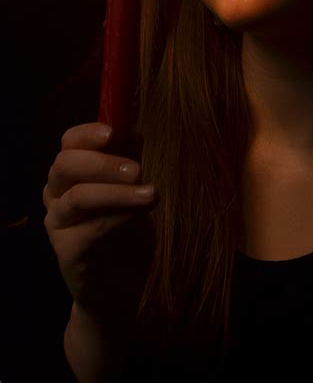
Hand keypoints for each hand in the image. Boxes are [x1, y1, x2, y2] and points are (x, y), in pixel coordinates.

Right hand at [43, 122, 158, 322]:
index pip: (69, 142)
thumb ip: (129, 162)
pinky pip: (89, 229)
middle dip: (103, 162)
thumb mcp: (131, 190)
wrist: (119, 287)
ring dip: (116, 192)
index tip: (113, 132)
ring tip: (150, 194)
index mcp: (71, 173)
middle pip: (66, 165)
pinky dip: (117, 218)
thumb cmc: (126, 230)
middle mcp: (57, 195)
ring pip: (77, 196)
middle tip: (138, 169)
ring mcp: (58, 224)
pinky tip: (140, 217)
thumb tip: (135, 131)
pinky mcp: (66, 251)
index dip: (88, 133)